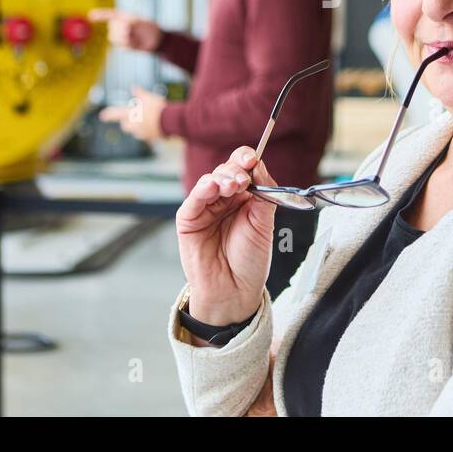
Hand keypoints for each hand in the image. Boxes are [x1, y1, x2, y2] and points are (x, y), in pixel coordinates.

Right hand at [87, 8, 161, 52]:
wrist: (156, 40)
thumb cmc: (149, 27)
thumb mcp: (140, 22)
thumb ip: (129, 23)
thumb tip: (121, 28)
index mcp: (122, 17)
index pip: (109, 14)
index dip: (99, 15)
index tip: (90, 15)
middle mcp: (119, 26)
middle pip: (112, 27)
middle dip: (120, 29)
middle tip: (130, 30)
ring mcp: (120, 36)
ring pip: (113, 37)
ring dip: (123, 37)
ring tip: (133, 37)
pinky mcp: (123, 45)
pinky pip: (121, 45)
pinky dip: (128, 44)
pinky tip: (134, 43)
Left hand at [98, 85, 165, 141]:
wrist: (170, 121)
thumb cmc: (158, 108)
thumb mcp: (149, 97)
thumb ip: (140, 93)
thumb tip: (134, 87)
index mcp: (130, 114)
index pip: (115, 114)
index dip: (108, 114)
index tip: (102, 116)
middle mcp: (133, 126)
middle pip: (125, 126)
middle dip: (127, 122)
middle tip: (134, 115)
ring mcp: (141, 134)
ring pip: (135, 131)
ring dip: (138, 127)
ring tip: (147, 120)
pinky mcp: (149, 139)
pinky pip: (146, 135)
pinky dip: (148, 131)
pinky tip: (154, 126)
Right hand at [177, 146, 277, 326]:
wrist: (234, 291)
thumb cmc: (249, 261)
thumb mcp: (264, 224)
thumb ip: (263, 193)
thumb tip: (259, 165)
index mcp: (245, 197)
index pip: (244, 168)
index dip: (247, 160)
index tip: (253, 160)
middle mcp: (224, 198)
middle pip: (227, 170)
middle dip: (236, 170)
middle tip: (243, 181)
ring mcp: (206, 207)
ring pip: (211, 180)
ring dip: (222, 178)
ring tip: (232, 186)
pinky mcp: (189, 219)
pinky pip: (194, 198)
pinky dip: (202, 189)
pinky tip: (211, 187)